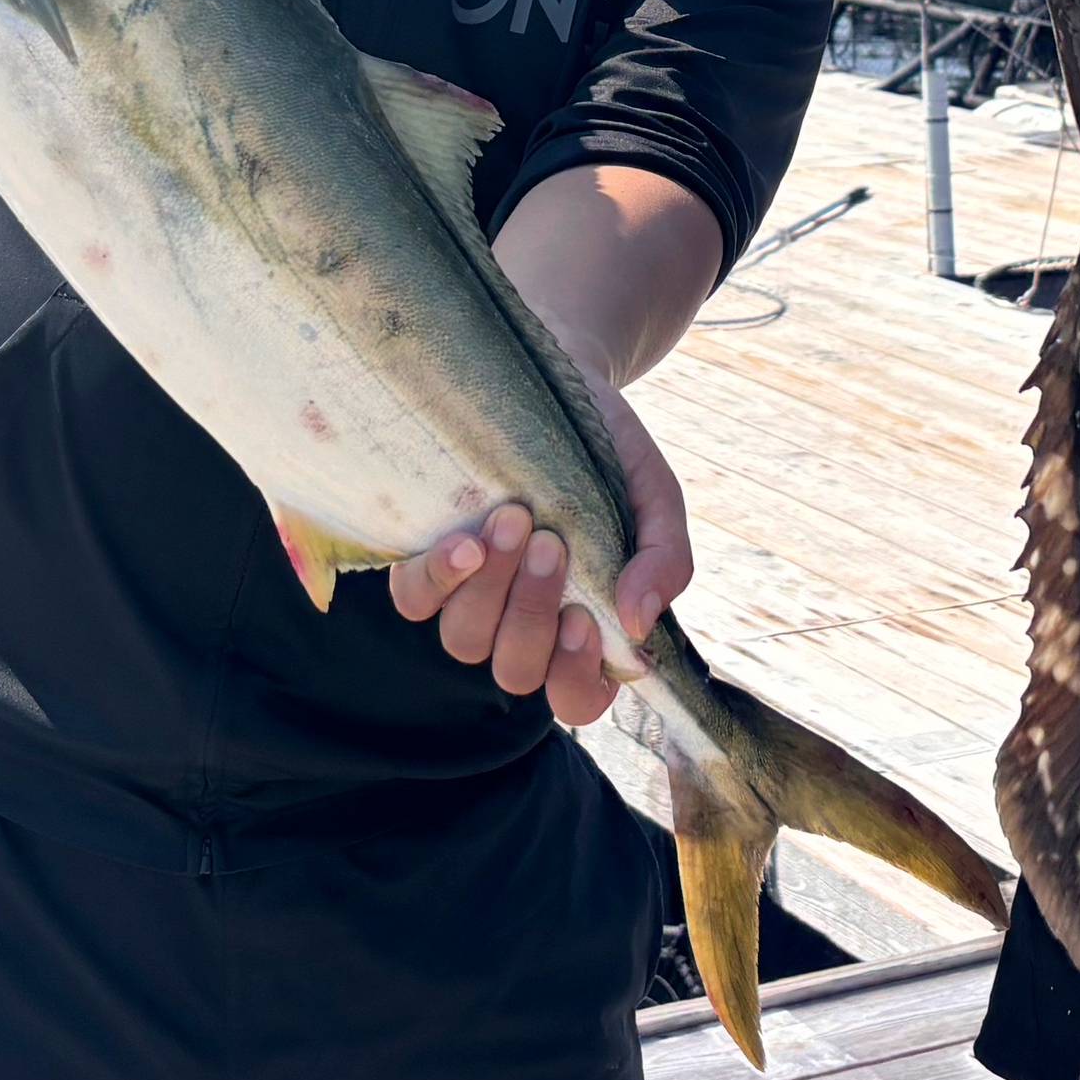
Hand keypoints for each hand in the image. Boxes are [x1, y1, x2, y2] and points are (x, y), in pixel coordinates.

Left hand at [387, 364, 694, 728]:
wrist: (560, 381)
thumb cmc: (611, 454)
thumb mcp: (655, 498)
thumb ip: (664, 559)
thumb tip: (638, 620)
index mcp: (584, 628)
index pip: (577, 698)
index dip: (577, 677)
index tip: (586, 620)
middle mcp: (521, 625)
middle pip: (515, 670)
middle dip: (532, 612)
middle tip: (551, 541)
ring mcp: (471, 598)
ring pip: (464, 640)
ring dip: (490, 591)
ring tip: (514, 521)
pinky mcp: (427, 563)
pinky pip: (415, 600)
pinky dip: (437, 578)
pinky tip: (463, 541)